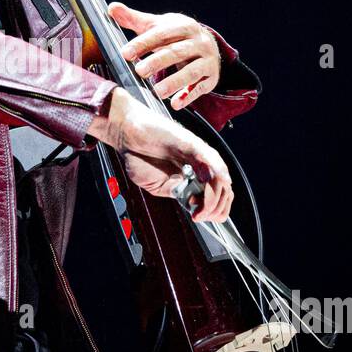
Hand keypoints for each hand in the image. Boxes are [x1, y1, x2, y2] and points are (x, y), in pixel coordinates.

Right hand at [86, 88, 233, 222]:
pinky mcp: (190, 143)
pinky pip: (209, 159)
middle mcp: (201, 163)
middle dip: (215, 208)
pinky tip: (206, 185)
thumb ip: (178, 194)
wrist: (126, 134)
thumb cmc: (140, 155)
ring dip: (213, 198)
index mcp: (195, 173)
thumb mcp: (160, 186)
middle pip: (225, 189)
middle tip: (199, 216)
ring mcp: (198, 152)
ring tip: (201, 208)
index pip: (218, 194)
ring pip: (220, 177)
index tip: (198, 217)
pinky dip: (213, 174)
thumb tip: (195, 204)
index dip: (213, 210)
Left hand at [108, 1, 221, 109]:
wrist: (207, 46)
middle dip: (158, 62)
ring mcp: (207, 60)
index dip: (143, 43)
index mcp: (184, 26)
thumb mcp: (157, 26)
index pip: (163, 34)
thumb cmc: (175, 37)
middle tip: (139, 72)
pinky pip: (200, 88)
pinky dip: (188, 96)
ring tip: (157, 91)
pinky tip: (175, 104)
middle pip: (177, 52)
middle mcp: (199, 42)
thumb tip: (112, 8)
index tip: (125, 53)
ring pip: (191, 71)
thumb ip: (134, 19)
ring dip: (174, 82)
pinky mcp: (211, 78)